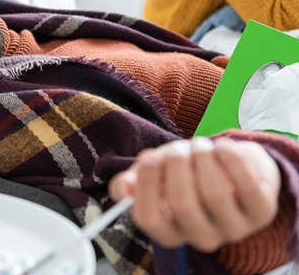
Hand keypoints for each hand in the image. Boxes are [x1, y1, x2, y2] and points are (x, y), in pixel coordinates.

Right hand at [108, 137, 280, 251]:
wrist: (232, 171)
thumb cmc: (185, 174)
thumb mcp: (153, 176)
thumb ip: (130, 182)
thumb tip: (124, 187)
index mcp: (170, 233)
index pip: (149, 218)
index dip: (146, 184)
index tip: (149, 157)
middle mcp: (202, 238)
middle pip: (182, 204)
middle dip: (176, 164)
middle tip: (178, 148)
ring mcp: (234, 228)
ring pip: (214, 193)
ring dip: (202, 158)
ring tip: (200, 146)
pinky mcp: (260, 212)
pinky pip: (245, 184)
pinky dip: (230, 158)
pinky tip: (222, 148)